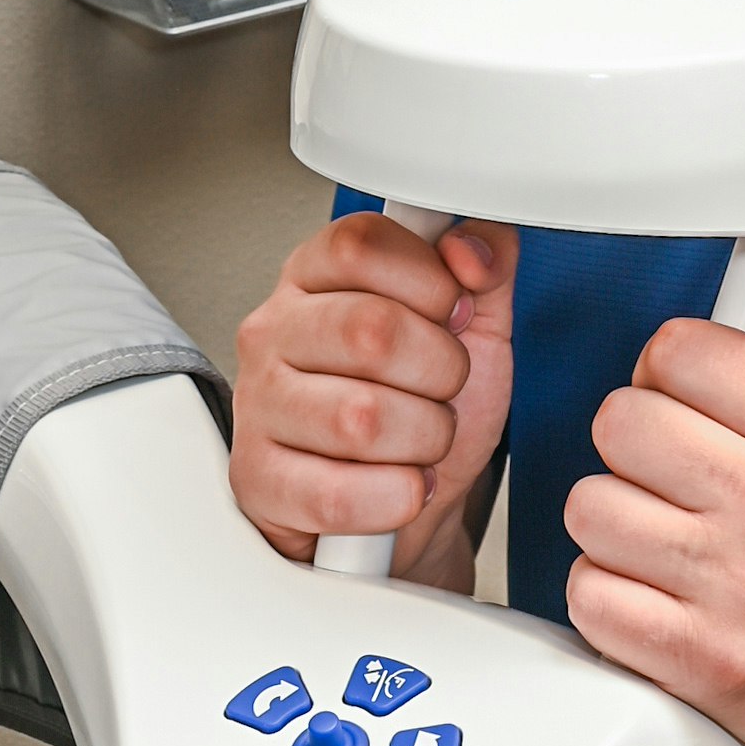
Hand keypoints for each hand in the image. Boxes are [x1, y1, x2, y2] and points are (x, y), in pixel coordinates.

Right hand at [230, 216, 516, 580]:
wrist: (407, 501)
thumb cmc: (422, 407)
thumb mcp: (471, 328)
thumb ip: (487, 267)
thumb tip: (474, 245)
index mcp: (315, 277)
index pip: (361, 244)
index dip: (430, 281)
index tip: (453, 313)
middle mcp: (274, 331)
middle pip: (370, 329)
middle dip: (440, 371)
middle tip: (444, 389)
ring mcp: (258, 405)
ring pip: (360, 419)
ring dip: (423, 440)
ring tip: (420, 441)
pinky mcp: (257, 480)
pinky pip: (338, 493)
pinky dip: (396, 496)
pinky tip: (402, 484)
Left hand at [561, 279, 744, 745]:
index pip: (680, 351)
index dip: (668, 370)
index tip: (686, 398)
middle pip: (620, 420)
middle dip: (633, 444)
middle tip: (669, 473)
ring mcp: (735, 587)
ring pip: (590, 505)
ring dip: (611, 520)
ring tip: (660, 535)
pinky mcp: (694, 656)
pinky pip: (588, 591)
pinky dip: (607, 593)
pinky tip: (651, 590)